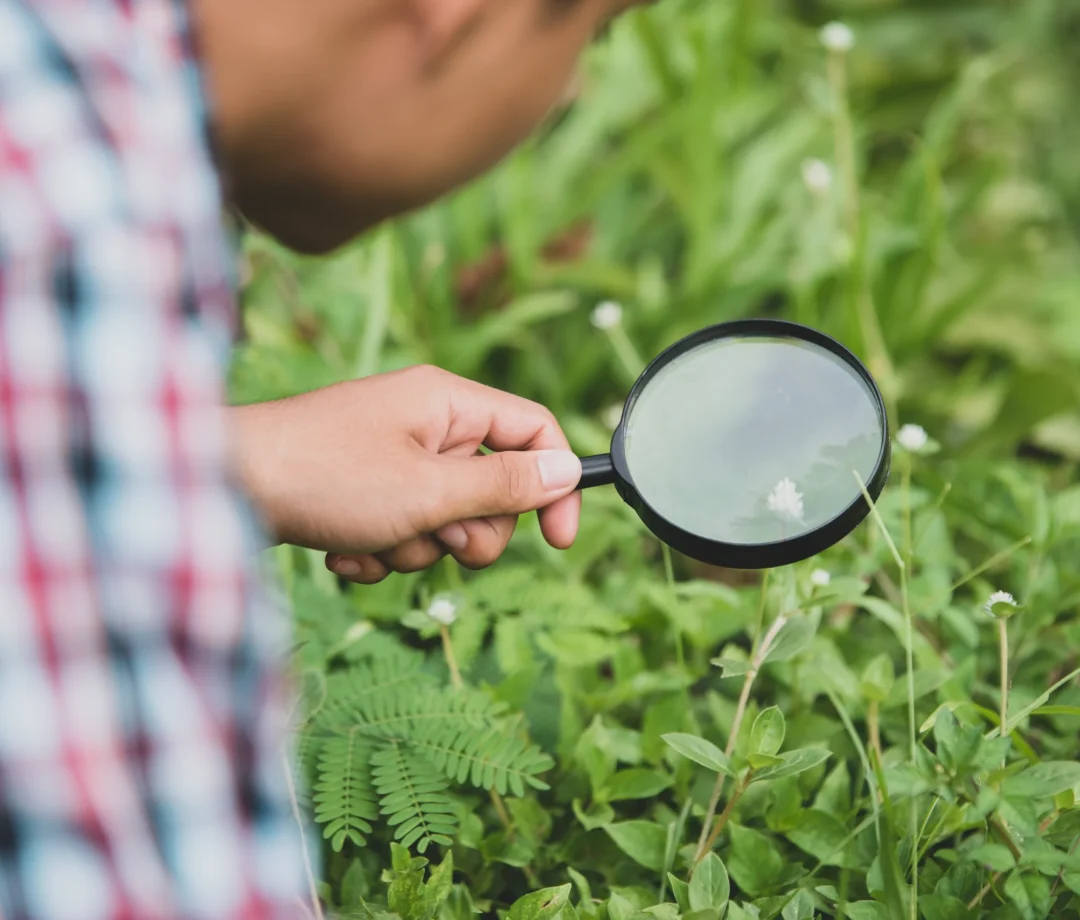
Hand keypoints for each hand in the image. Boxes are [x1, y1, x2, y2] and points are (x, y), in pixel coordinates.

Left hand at [230, 365, 581, 582]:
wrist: (220, 488)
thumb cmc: (325, 477)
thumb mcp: (429, 491)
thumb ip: (504, 486)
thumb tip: (567, 471)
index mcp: (447, 403)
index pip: (534, 430)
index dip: (556, 484)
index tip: (560, 542)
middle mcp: (423, 422)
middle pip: (492, 486)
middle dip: (468, 529)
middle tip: (435, 534)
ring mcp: (390, 456)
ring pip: (445, 518)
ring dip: (416, 545)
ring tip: (372, 538)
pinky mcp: (361, 488)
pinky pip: (401, 529)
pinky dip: (380, 549)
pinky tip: (343, 548)